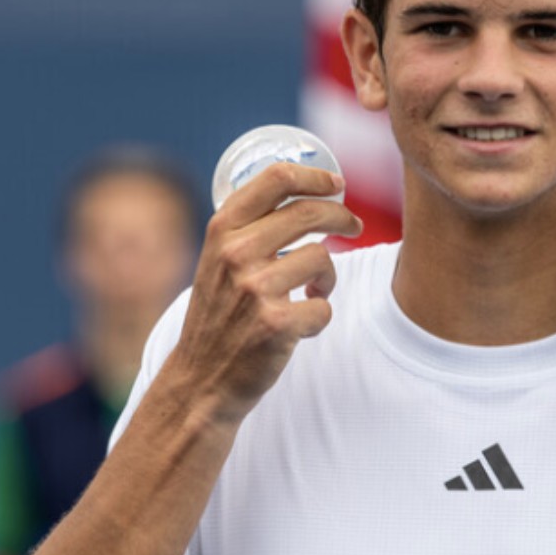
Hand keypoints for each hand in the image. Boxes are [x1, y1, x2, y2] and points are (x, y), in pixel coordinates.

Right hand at [166, 163, 360, 423]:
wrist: (201, 378)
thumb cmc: (221, 314)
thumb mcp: (218, 260)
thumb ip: (250, 229)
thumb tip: (308, 194)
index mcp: (222, 229)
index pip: (276, 178)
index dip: (316, 176)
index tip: (336, 184)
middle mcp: (236, 253)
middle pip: (310, 212)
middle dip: (342, 218)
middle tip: (354, 227)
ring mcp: (255, 288)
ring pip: (323, 259)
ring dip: (328, 278)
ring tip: (312, 292)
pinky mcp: (276, 323)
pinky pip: (324, 306)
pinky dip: (319, 317)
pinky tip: (299, 326)